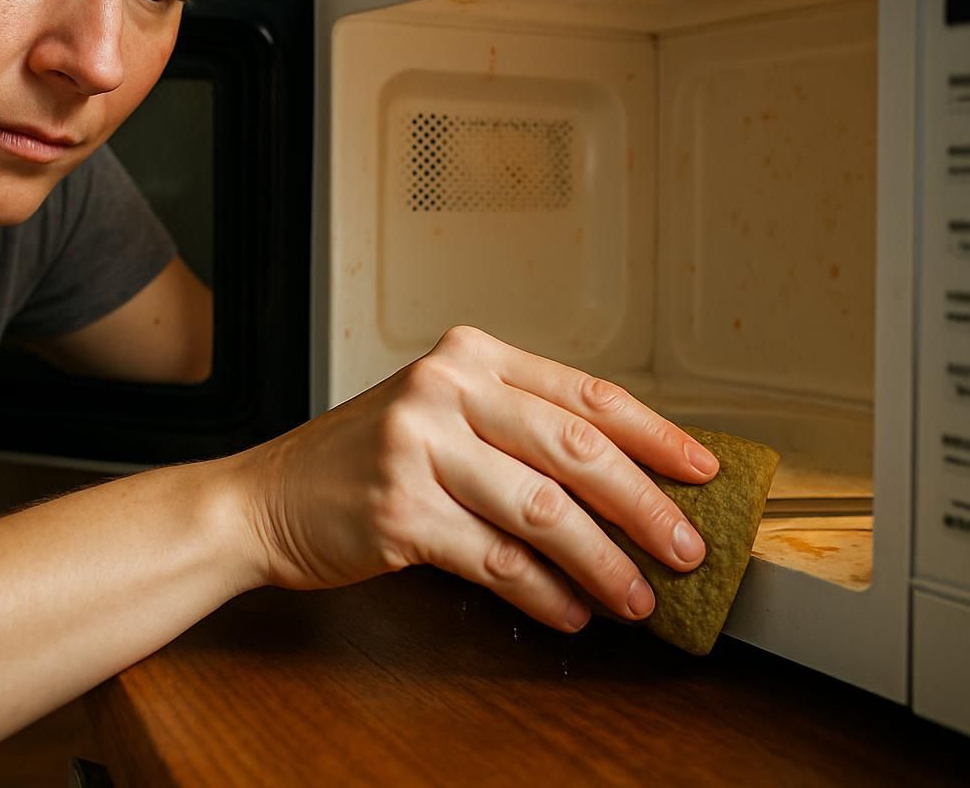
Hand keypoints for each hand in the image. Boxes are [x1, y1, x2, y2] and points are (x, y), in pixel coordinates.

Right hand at [241, 326, 719, 631]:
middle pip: (577, 449)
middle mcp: (444, 391)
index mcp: (467, 358)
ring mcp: (418, 448)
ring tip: (635, 597)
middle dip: (645, 507)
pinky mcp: (400, 511)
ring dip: (603, 563)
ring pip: (544, 510)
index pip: (585, 393)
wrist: (265, 499)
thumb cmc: (361, 462)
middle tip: (686, 549)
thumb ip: (519, 432)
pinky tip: (569, 612)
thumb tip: (624, 483)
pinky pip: (498, 560)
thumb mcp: (439, 418)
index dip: (656, 436)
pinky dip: (545, 593)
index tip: (703, 471)